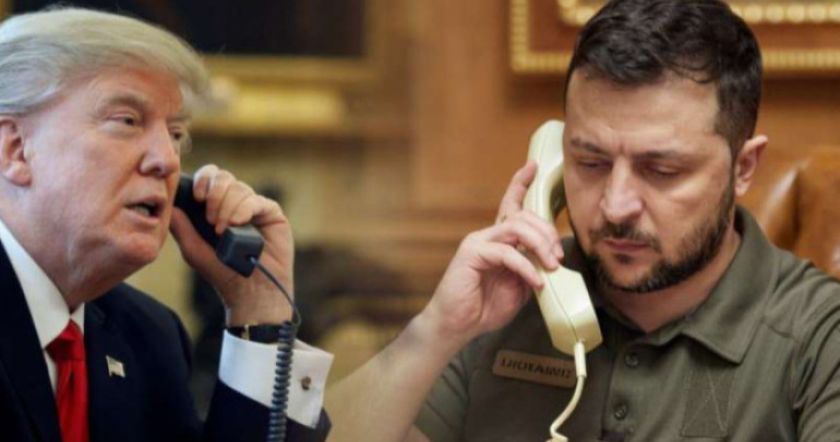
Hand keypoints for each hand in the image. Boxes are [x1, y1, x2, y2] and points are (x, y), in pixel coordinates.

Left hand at [169, 165, 293, 325]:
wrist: (248, 292)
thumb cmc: (221, 272)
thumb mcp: (193, 248)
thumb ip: (180, 225)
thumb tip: (168, 204)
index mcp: (217, 206)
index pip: (209, 177)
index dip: (202, 180)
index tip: (197, 197)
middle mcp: (237, 202)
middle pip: (224, 176)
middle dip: (214, 194)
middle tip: (210, 219)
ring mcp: (255, 207)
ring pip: (240, 188)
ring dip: (227, 208)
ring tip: (223, 231)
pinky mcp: (272, 214)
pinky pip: (256, 200)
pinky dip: (244, 210)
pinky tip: (238, 224)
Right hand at [419, 161, 563, 346]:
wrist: (457, 326)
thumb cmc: (484, 307)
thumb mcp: (519, 287)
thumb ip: (532, 269)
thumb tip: (553, 262)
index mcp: (498, 241)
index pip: (510, 205)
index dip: (520, 183)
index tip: (533, 166)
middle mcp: (487, 235)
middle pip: (523, 215)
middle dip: (547, 232)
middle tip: (558, 257)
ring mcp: (478, 242)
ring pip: (517, 227)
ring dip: (541, 246)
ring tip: (550, 267)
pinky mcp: (471, 253)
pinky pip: (507, 252)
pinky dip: (526, 267)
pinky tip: (535, 282)